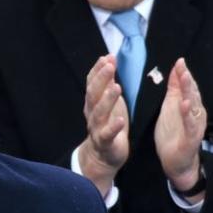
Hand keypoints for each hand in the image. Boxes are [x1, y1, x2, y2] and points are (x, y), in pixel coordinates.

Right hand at [78, 56, 129, 195]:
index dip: (98, 70)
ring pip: (100, 112)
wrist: (102, 155)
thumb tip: (108, 60)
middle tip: (110, 66)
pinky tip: (121, 120)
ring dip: (107, 99)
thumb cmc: (108, 123)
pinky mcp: (105, 142)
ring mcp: (97, 127)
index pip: (92, 83)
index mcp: (92, 102)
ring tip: (117, 87)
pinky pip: (107, 134)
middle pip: (94, 94)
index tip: (107, 57)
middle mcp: (92, 113)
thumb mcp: (107, 101)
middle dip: (101, 79)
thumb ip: (106, 83)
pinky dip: (113, 127)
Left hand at [155, 58, 206, 193]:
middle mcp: (195, 114)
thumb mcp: (170, 107)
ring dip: (190, 93)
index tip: (179, 61)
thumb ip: (175, 89)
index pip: (188, 87)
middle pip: (193, 94)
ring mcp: (195, 126)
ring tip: (185, 80)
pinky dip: (188, 115)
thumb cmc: (174, 133)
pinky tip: (185, 105)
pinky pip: (191, 125)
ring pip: (194, 107)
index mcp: (190, 106)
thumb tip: (176, 70)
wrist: (176, 161)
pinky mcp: (191, 138)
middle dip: (188, 80)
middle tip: (182, 66)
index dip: (184, 74)